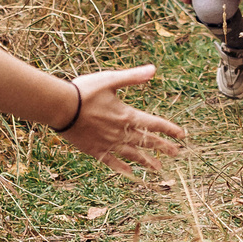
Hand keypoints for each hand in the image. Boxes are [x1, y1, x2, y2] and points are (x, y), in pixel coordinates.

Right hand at [57, 67, 184, 175]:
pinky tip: (130, 172)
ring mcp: (107, 143)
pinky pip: (111, 161)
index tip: (182, 136)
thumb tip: (154, 69)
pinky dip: (122, 167)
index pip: (154, 124)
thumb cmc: (84, 91)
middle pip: (146, 141)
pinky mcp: (94, 150)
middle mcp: (120, 132)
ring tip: (158, 168)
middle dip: (163, 147)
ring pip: (132, 154)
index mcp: (126, 115)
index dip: (170, 129)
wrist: (60, 107)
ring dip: (146, 161)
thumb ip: (133, 77)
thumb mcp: (110, 79)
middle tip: (177, 154)